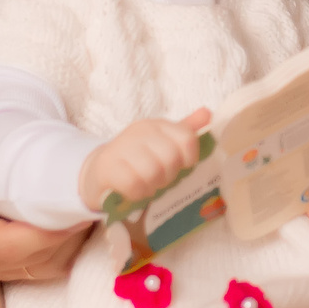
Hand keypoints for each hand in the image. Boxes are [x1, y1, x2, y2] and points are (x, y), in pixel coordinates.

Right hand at [0, 122, 86, 283]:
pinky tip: (78, 218)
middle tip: (93, 204)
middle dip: (67, 237)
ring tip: (88, 208)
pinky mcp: (7, 267)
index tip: (76, 209)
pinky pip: (47, 266)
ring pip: (44, 266)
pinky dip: (69, 246)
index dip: (47, 233)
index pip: (8, 246)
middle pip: (31, 259)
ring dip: (72, 242)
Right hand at [78, 109, 212, 211]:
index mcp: (157, 125)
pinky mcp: (107, 167)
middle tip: (160, 179)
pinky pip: (133, 184)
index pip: (187, 138)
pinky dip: (138, 193)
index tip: (182, 167)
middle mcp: (140, 131)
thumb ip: (185, 131)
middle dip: (169, 175)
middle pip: (171, 157)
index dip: (189, 158)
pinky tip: (135, 192)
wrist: (100, 170)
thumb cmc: (138, 159)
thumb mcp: (162, 143)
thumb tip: (208, 114)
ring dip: (153, 186)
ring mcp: (122, 147)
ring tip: (148, 185)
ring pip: (153, 171)